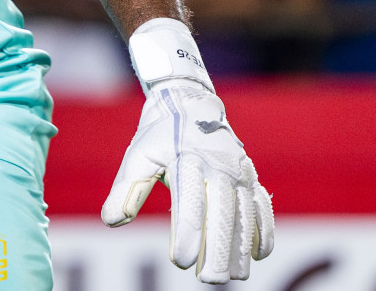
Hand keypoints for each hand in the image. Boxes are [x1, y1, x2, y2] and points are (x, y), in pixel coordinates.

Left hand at [103, 79, 273, 282]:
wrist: (189, 103)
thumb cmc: (159, 136)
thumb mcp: (138, 156)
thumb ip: (125, 190)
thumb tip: (112, 221)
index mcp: (187, 159)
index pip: (190, 203)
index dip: (187, 235)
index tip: (180, 262)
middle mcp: (218, 165)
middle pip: (222, 214)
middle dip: (218, 250)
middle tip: (208, 280)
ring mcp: (239, 171)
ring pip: (245, 215)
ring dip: (241, 249)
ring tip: (234, 277)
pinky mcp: (251, 176)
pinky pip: (262, 207)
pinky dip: (263, 231)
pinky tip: (257, 256)